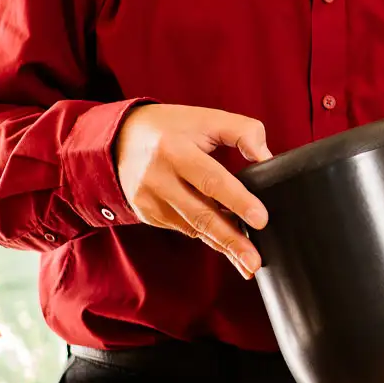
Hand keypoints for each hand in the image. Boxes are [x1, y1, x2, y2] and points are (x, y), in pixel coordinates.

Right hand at [115, 104, 272, 277]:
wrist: (117, 141)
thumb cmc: (170, 128)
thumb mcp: (204, 118)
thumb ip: (242, 131)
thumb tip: (266, 157)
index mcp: (175, 150)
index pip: (211, 180)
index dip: (238, 201)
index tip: (261, 219)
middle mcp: (159, 179)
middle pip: (201, 214)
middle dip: (231, 240)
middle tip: (255, 260)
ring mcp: (151, 201)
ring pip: (194, 228)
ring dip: (223, 246)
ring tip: (249, 264)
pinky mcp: (149, 215)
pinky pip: (185, 229)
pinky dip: (208, 238)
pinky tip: (228, 246)